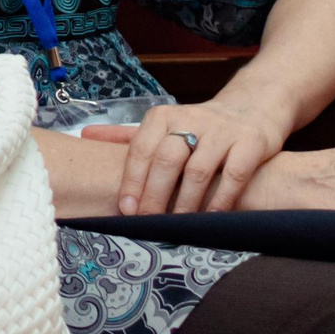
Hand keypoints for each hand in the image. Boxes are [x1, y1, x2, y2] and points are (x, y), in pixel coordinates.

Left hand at [108, 93, 293, 214]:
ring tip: (176, 224)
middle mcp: (191, 120)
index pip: (141, 148)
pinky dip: (221, 199)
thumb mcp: (162, 125)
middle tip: (148, 221)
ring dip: (186, 202)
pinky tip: (211, 218)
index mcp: (164, 116)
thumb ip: (127, 135)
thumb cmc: (198, 126)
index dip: (132, 180)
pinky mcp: (251, 143)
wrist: (250, 108)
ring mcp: (222, 132)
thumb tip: (84, 136)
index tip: (125, 208)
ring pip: (199, 170)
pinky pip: (234, 175)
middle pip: (167, 160)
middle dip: (154, 194)